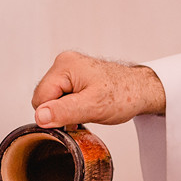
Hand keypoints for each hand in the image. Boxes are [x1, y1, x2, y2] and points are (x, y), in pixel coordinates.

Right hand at [32, 51, 166, 127]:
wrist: (140, 90)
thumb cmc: (124, 94)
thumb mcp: (93, 106)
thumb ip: (65, 111)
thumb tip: (40, 116)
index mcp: (64, 65)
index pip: (39, 98)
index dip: (53, 114)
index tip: (74, 117)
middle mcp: (64, 64)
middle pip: (44, 98)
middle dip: (60, 112)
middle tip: (83, 113)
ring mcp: (68, 70)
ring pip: (52, 100)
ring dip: (66, 111)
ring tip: (87, 109)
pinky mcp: (73, 78)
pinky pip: (60, 98)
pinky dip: (70, 107)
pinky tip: (85, 107)